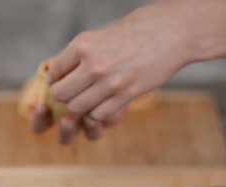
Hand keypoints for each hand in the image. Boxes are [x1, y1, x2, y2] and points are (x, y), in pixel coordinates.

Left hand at [43, 2, 193, 143]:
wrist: (171, 32)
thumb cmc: (136, 32)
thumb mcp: (100, 35)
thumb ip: (79, 55)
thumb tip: (59, 75)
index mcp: (82, 45)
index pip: (54, 73)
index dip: (56, 81)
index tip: (63, 82)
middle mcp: (93, 63)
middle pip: (61, 94)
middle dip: (65, 97)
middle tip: (76, 93)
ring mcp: (109, 81)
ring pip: (78, 107)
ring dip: (82, 107)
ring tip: (91, 98)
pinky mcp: (126, 94)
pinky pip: (100, 114)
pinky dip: (100, 112)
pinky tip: (106, 103)